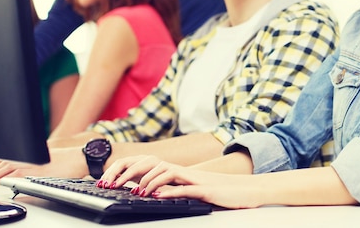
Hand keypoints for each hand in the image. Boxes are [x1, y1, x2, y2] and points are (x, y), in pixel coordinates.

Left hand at [0, 147, 88, 184]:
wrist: (85, 158)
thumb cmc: (73, 159)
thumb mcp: (54, 156)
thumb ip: (40, 160)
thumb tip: (31, 168)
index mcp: (37, 152)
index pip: (14, 156)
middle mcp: (35, 156)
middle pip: (9, 161)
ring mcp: (38, 163)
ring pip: (11, 167)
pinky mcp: (41, 170)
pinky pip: (21, 173)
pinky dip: (9, 177)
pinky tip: (2, 181)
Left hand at [99, 155, 263, 208]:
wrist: (248, 190)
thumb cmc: (222, 192)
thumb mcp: (194, 190)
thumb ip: (176, 189)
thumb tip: (155, 193)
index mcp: (180, 172)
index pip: (149, 165)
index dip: (129, 170)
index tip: (111, 181)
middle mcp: (185, 172)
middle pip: (152, 164)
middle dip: (130, 173)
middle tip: (113, 184)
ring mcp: (195, 179)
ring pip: (166, 172)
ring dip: (149, 181)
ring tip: (136, 192)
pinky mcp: (205, 190)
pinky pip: (185, 188)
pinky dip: (170, 191)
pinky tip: (159, 196)